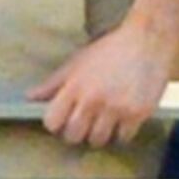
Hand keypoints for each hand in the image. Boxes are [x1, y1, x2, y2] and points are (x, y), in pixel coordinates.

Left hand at [39, 1, 178, 149]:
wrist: (148, 38)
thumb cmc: (112, 49)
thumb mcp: (77, 62)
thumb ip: (54, 83)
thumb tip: (30, 97)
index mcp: (75, 87)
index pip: (52, 122)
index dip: (56, 124)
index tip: (64, 120)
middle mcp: (93, 100)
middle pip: (73, 136)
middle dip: (77, 132)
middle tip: (86, 122)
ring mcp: (116, 108)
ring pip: (97, 140)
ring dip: (99, 134)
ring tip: (106, 120)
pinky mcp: (138, 112)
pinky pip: (123, 138)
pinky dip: (122, 132)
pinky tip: (123, 119)